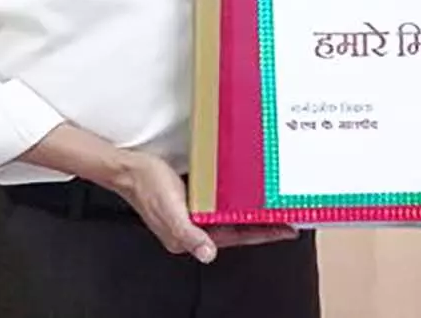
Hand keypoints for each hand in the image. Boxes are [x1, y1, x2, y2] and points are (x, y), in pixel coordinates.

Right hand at [109, 151, 296, 261]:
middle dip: (264, 224)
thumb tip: (208, 253)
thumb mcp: (169, 211)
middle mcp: (196, 227)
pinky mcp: (195, 197)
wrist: (129, 167)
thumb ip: (189, 234)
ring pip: (232, 215)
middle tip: (291, 216)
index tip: (287, 229)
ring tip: (277, 205)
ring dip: (253, 210)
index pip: (236, 237)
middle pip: (238, 228)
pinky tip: (251, 191)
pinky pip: (222, 201)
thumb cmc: (147, 187)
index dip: (263, 234)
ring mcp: (195, 212)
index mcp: (191, 236)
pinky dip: (238, 198)